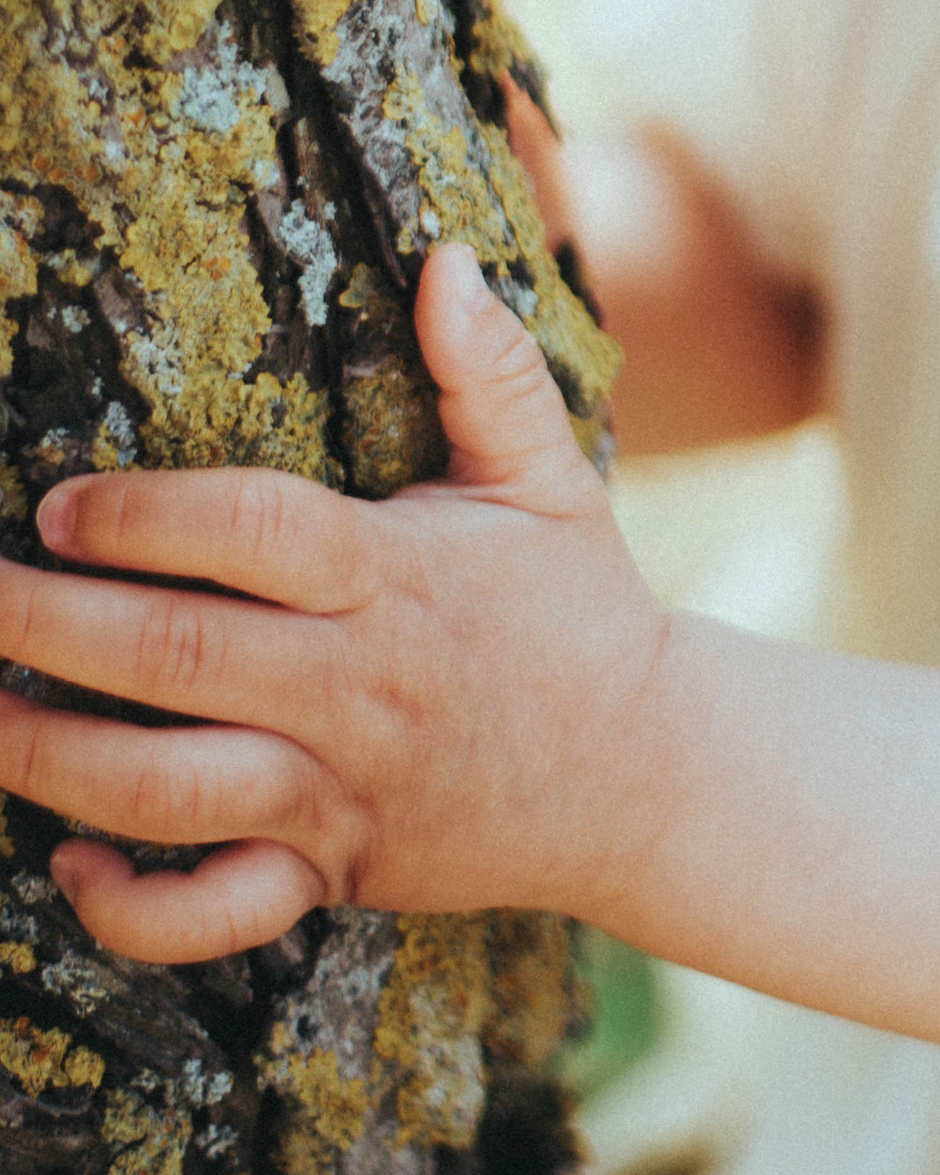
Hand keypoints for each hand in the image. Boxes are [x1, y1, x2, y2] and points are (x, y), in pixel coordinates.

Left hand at [0, 248, 671, 962]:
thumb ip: (488, 371)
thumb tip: (446, 261)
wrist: (646, 776)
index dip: (147, 516)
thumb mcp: (550, 481)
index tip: (59, 506)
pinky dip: (134, 908)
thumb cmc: (578, 613)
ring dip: (51, 755)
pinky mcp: (333, 869)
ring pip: (171, 786)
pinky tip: (71, 862)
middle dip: (45, 624)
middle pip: (179, 654)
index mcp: (398, 578)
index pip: (258, 532)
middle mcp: (357, 686)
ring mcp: (340, 788)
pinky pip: (218, 914)